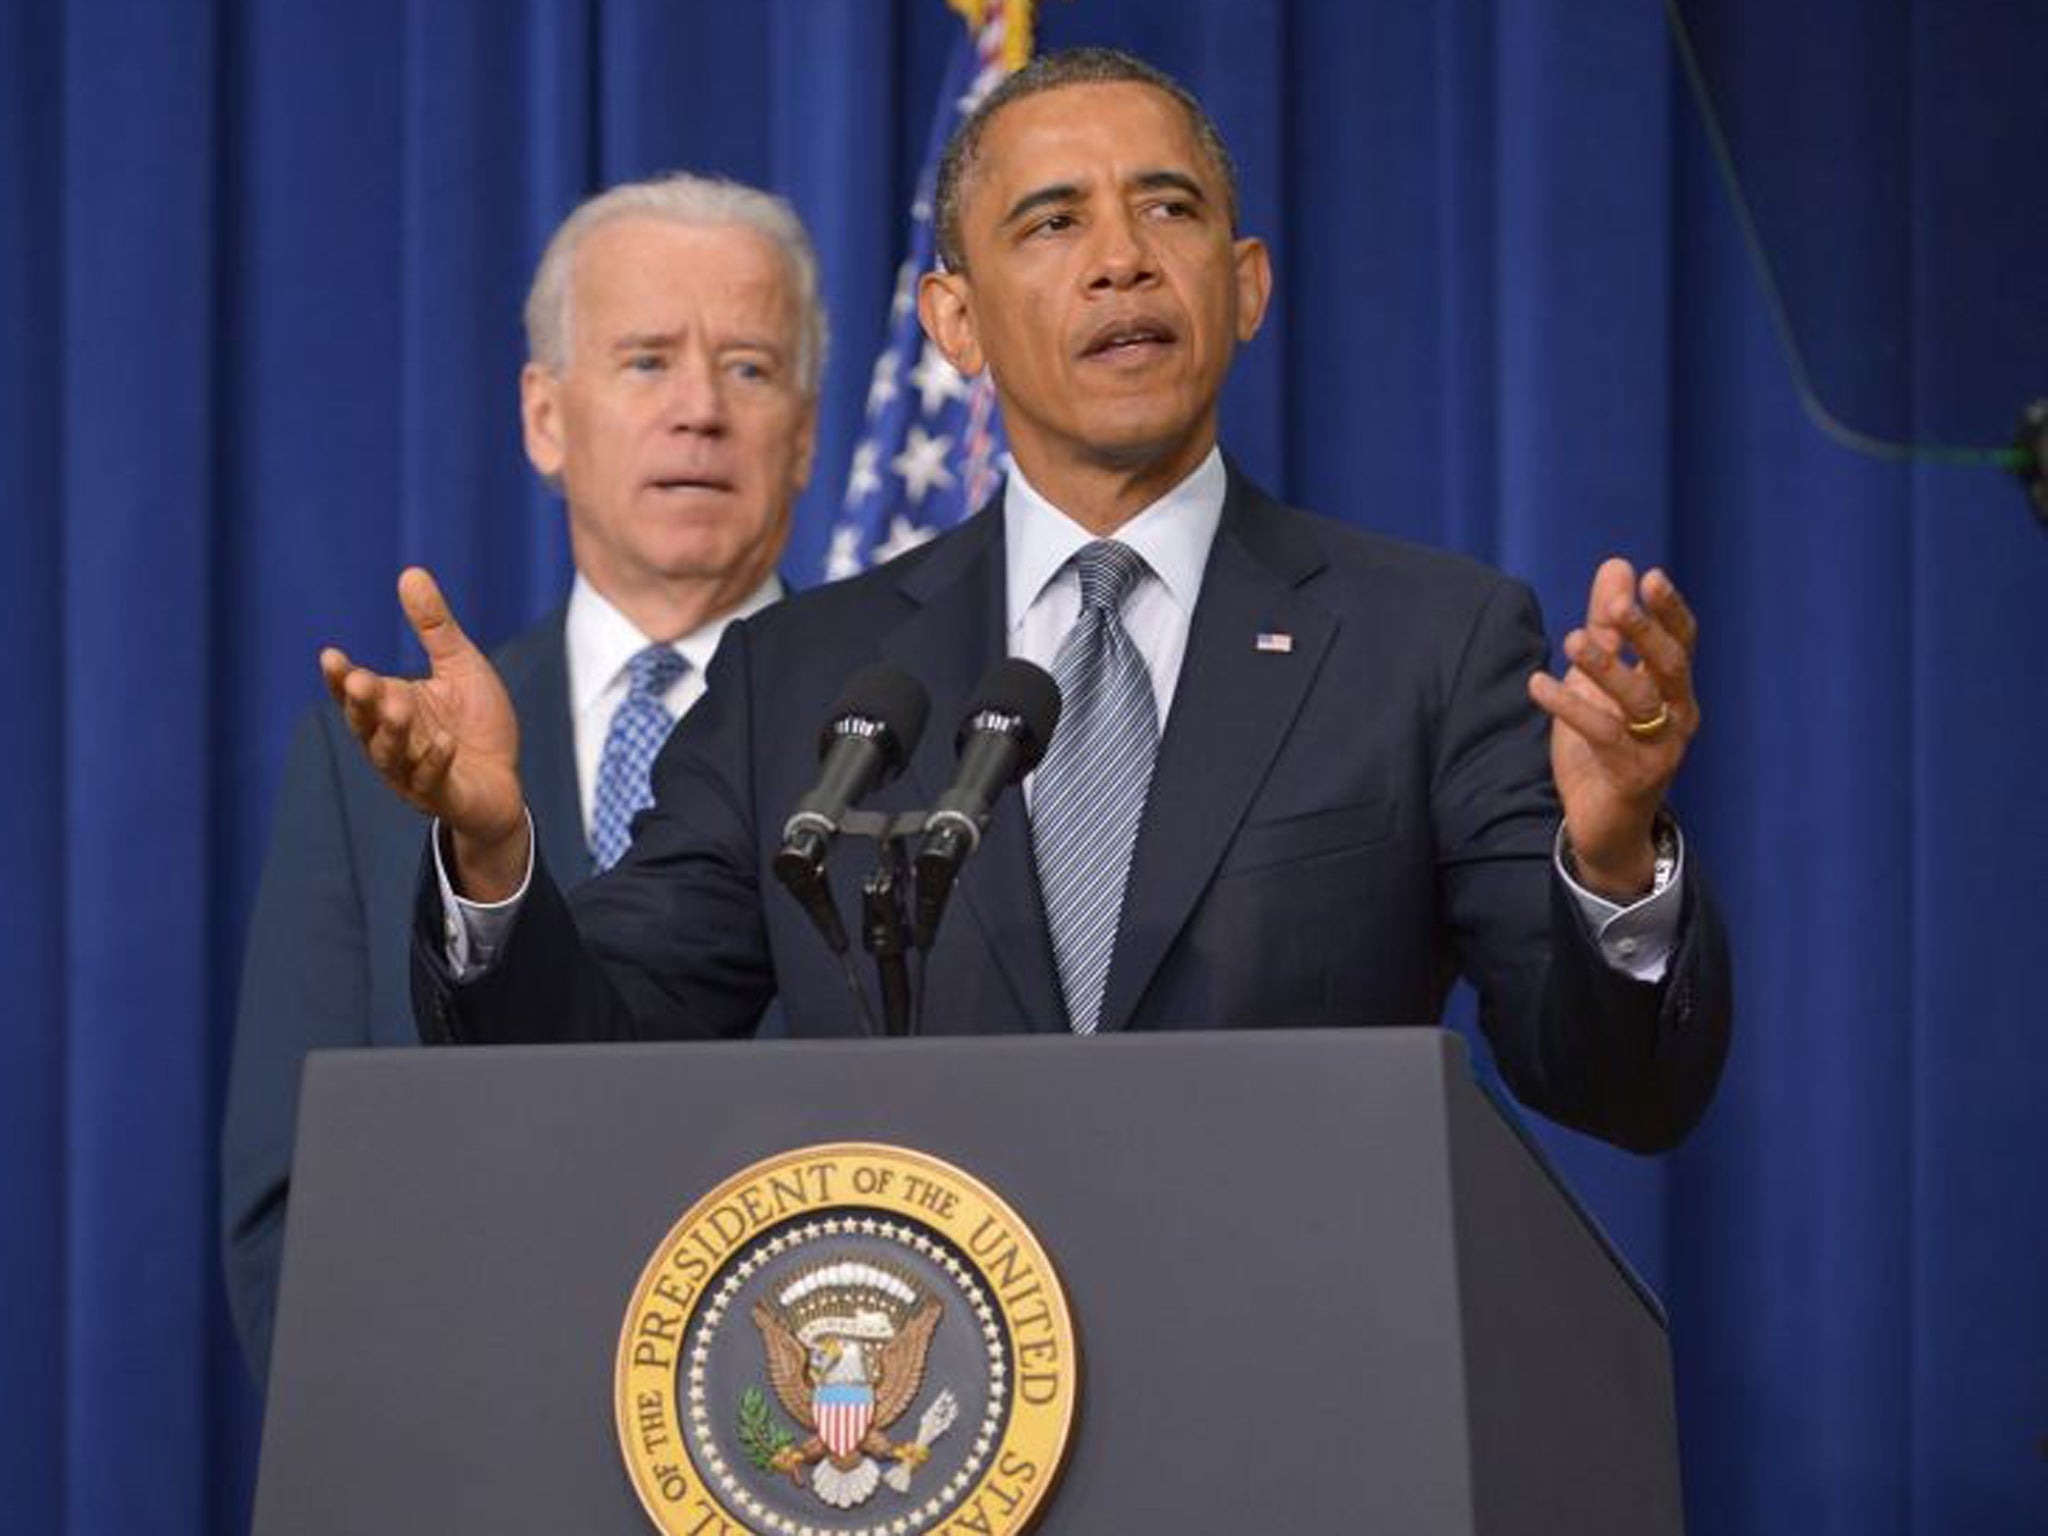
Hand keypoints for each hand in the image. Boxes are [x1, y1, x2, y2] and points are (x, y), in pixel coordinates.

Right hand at [320, 567, 528, 899]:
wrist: (503, 784)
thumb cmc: (475, 725)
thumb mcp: (459, 667)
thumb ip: (434, 627)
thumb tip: (411, 572)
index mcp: (390, 709)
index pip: (354, 694)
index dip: (340, 678)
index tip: (330, 655)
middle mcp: (392, 743)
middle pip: (365, 724)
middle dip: (361, 702)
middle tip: (359, 679)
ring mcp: (413, 774)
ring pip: (391, 755)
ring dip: (393, 732)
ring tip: (400, 705)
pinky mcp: (442, 796)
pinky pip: (431, 782)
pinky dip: (435, 762)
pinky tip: (445, 743)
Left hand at [1527, 559, 1699, 899]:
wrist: (1605, 824)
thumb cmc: (1604, 746)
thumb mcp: (1599, 680)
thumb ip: (1607, 626)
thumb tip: (1618, 564)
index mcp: (1674, 689)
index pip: (1682, 641)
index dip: (1669, 610)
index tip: (1651, 577)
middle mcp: (1678, 715)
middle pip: (1670, 665)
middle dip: (1644, 632)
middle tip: (1615, 607)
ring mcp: (1661, 748)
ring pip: (1639, 700)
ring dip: (1605, 667)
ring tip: (1570, 640)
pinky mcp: (1634, 776)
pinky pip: (1603, 736)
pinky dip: (1569, 708)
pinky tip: (1537, 684)